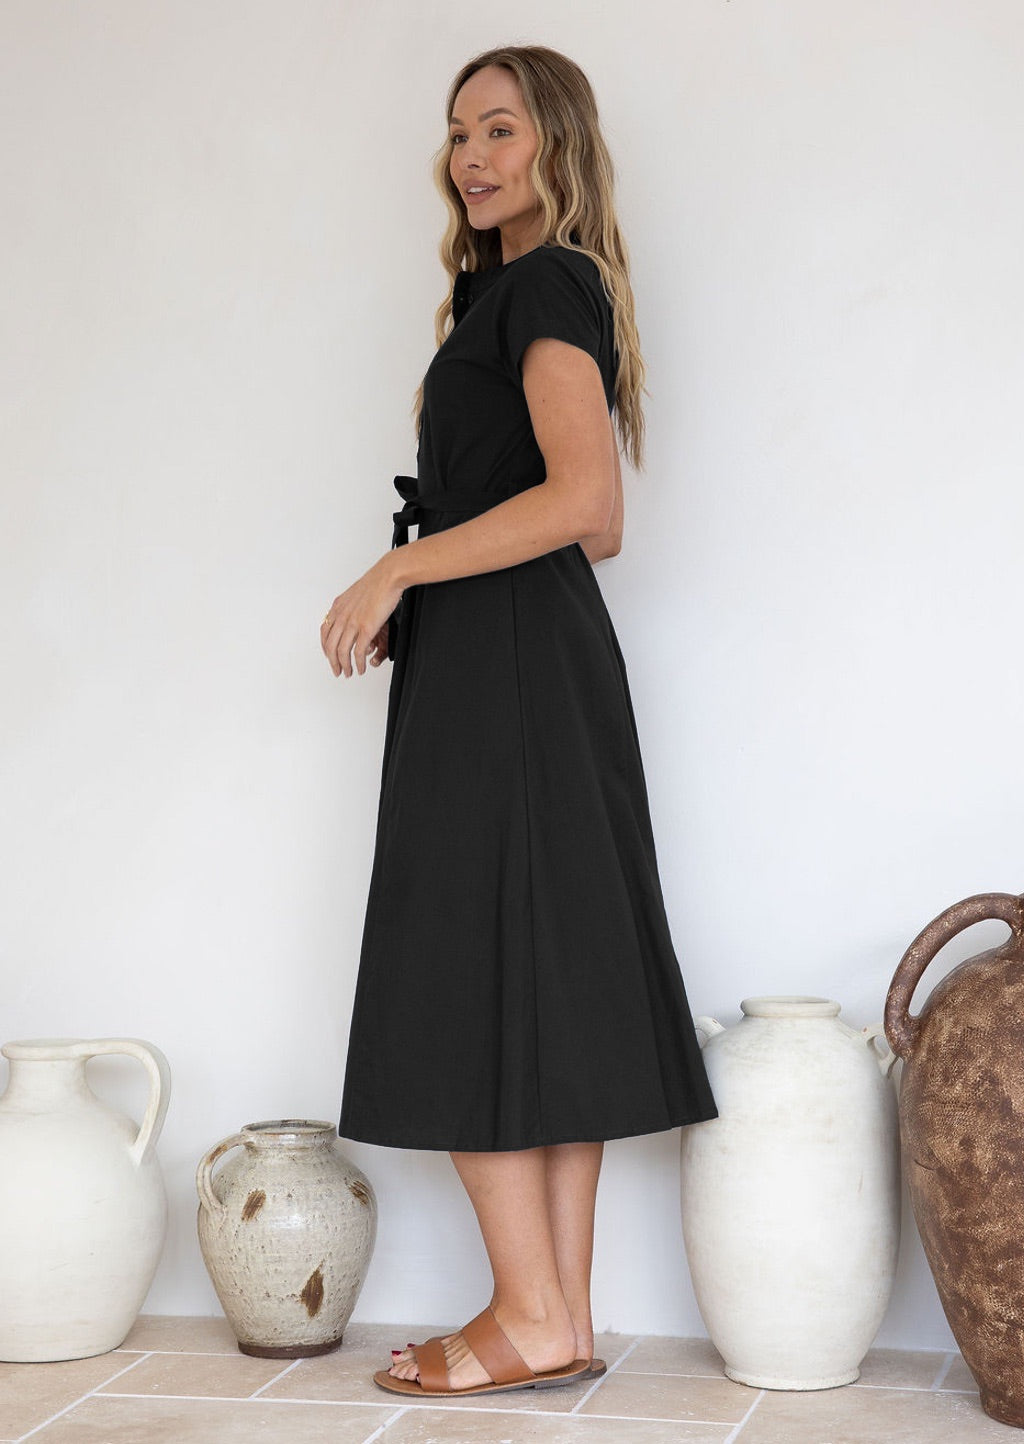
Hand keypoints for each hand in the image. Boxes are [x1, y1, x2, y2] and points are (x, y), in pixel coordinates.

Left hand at [321, 553, 401, 678]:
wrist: (388, 576)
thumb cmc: (377, 582)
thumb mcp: (355, 594)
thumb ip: (349, 606)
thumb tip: (351, 613)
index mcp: (338, 607)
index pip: (325, 633)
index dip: (326, 648)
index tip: (330, 656)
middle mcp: (342, 616)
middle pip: (330, 646)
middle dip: (333, 662)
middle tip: (338, 671)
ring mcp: (352, 623)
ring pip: (341, 652)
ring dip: (344, 666)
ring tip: (349, 673)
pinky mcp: (366, 628)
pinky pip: (358, 652)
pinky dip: (358, 663)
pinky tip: (361, 668)